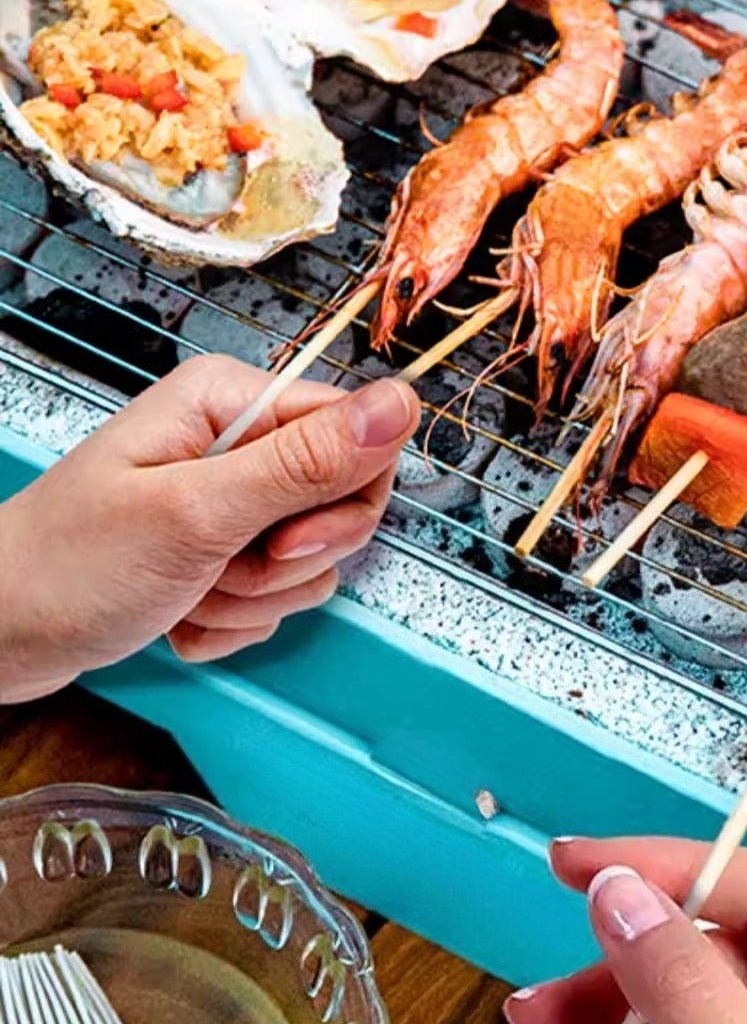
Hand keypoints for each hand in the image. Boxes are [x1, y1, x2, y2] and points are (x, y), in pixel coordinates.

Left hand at [0, 354, 417, 701]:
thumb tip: (402, 402)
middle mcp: (239, 441)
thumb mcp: (197, 514)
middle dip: (288, 562)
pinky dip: (232, 621)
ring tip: (186, 592)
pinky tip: (180, 616)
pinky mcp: (224, 550)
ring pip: (312, 562)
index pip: (361, 437)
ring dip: (254, 599)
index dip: (339, 502)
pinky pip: (277, 597)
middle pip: (343, 503)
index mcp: (234, 403)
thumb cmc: (68, 567)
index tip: (282, 540)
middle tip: (224, 568)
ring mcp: (232, 498)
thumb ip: (307, 462)